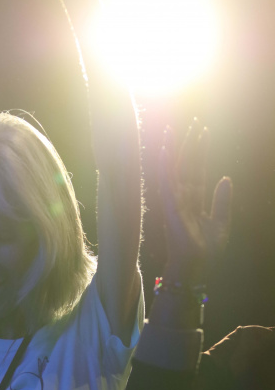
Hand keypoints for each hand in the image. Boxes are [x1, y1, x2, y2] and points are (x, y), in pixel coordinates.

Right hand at [159, 122, 232, 280]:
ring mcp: (174, 200)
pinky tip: (164, 149)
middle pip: (185, 164)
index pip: (196, 169)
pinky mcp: (170, 206)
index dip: (200, 151)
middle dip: (190, 143)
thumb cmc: (206, 251)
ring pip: (172, 168)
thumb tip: (226, 178)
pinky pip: (165, 181)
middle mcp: (182, 197)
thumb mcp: (222, 223)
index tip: (204, 132)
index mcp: (194, 199)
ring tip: (173, 129)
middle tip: (195, 122)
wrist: (196, 266)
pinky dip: (164, 165)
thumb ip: (222, 201)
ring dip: (173, 149)